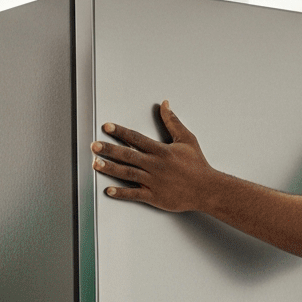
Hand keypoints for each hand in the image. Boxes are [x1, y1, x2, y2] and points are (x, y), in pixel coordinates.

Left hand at [91, 102, 223, 213]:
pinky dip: (121, 193)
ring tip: (96, 164)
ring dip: (110, 168)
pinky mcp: (154, 196)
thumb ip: (173, 122)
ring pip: (128, 173)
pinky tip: (109, 190)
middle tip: (94, 145)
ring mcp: (154, 182)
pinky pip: (134, 194)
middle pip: (128, 155)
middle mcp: (155, 165)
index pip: (136, 138)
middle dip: (109, 149)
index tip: (107, 127)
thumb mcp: (187, 139)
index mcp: (161, 151)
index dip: (120, 132)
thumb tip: (165, 105)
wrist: (206, 189)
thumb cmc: (197, 165)